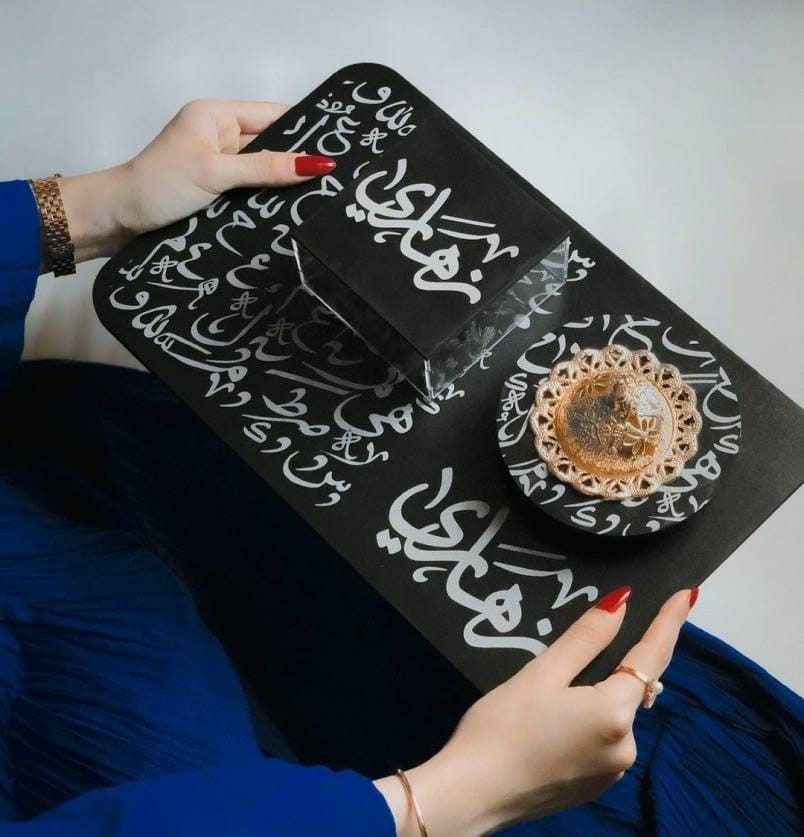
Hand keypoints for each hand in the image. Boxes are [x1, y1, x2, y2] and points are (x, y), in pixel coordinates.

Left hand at [56, 99, 334, 264]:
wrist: (116, 221)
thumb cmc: (158, 186)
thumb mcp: (216, 174)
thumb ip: (266, 169)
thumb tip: (317, 164)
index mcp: (217, 116)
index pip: (274, 116)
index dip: (305, 131)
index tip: (338, 149)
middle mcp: (220, 137)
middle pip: (272, 146)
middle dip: (297, 165)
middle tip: (336, 184)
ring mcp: (220, 168)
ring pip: (264, 174)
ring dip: (283, 189)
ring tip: (322, 202)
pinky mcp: (217, 194)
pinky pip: (252, 194)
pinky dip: (267, 204)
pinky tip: (291, 216)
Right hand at [375, 587, 695, 835]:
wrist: (472, 794)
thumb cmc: (502, 727)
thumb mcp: (541, 674)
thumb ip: (586, 638)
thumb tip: (622, 603)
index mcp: (615, 713)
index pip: (652, 656)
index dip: (670, 622)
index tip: (688, 593)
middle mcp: (625, 746)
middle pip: (633, 688)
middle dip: (625, 659)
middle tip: (606, 629)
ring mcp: (612, 772)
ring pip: (616, 714)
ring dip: (603, 693)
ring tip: (556, 685)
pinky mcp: (593, 787)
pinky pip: (604, 739)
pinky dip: (592, 719)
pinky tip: (556, 719)